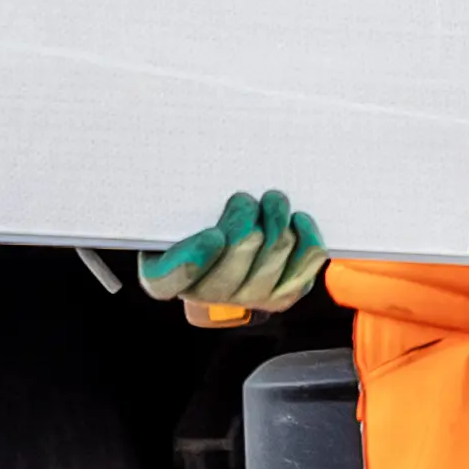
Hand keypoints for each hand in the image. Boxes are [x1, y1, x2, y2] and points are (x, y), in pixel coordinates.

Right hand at [135, 189, 329, 321]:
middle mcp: (205, 295)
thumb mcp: (169, 213)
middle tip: (244, 199)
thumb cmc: (189, 222)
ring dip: (276, 218)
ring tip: (272, 200)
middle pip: (234, 259)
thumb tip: (179, 170)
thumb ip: (167, 201)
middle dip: (244, 219)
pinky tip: (297, 219)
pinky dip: (306, 236)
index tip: (212, 235)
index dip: (193, 261)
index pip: (171, 279)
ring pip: (274, 252)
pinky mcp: (281, 294)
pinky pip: (305, 264)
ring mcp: (246, 297)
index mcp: (162, 276)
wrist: (218, 251)